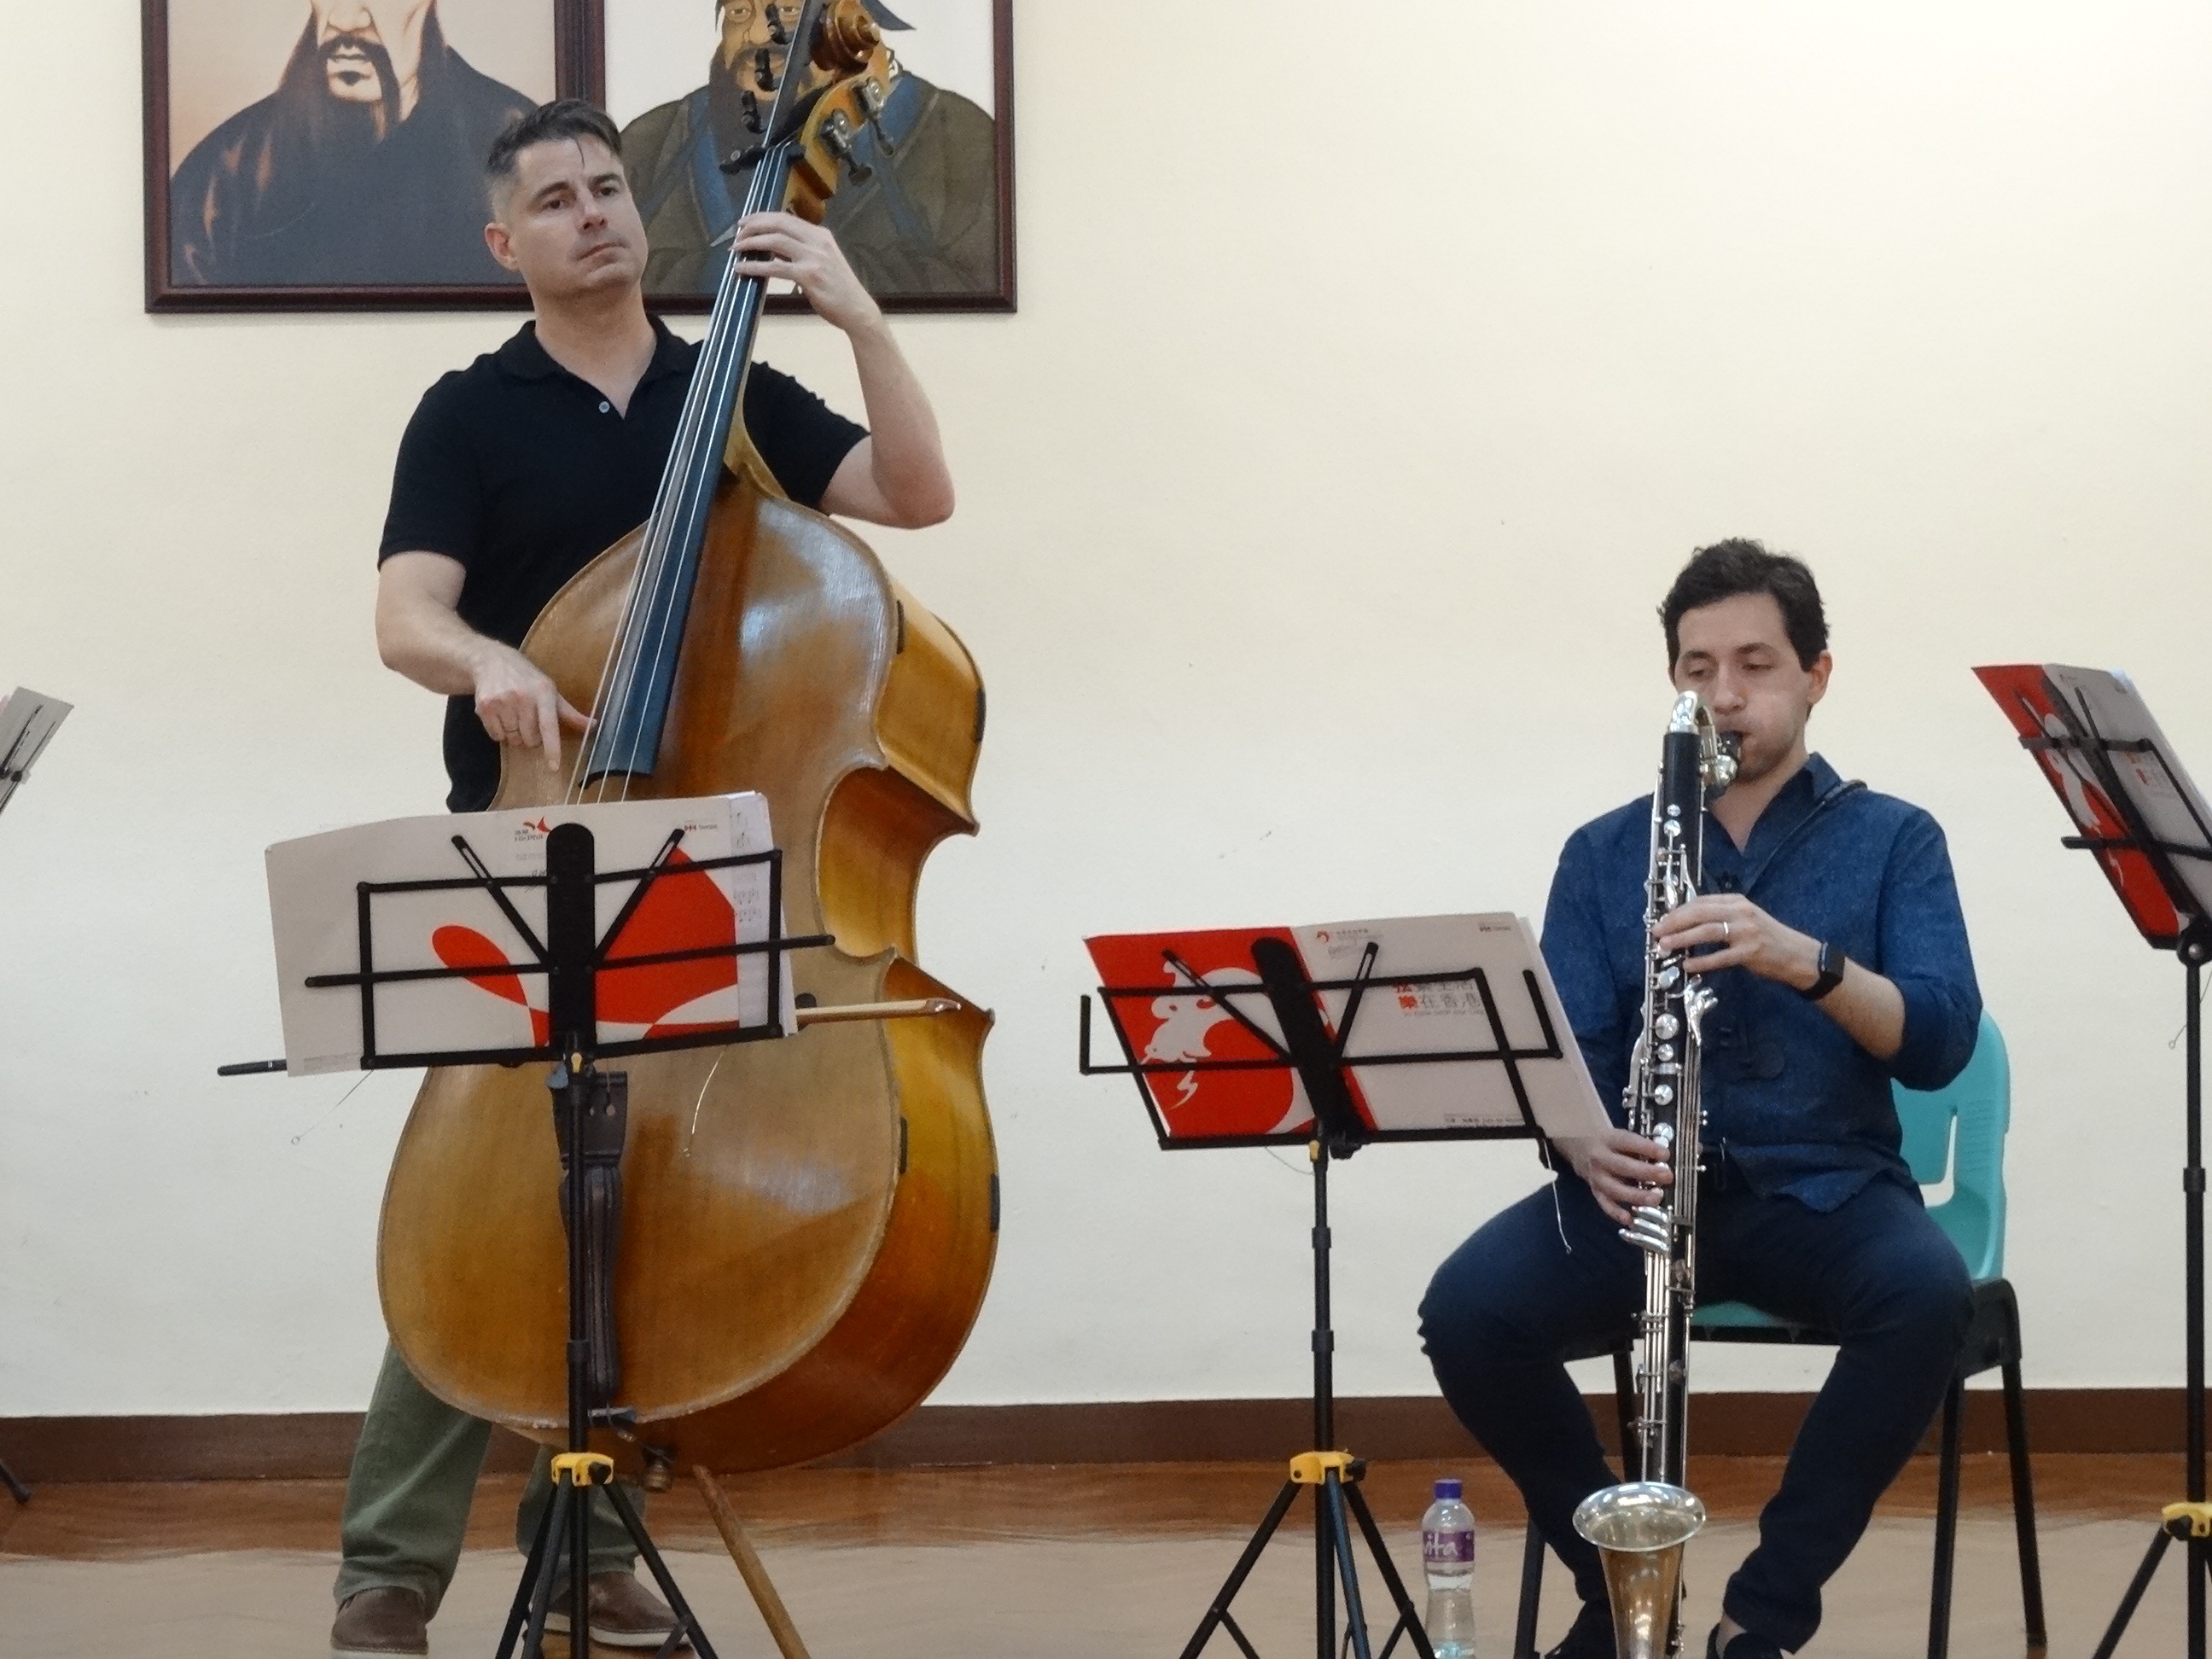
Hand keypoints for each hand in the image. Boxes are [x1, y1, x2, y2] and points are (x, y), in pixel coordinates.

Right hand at [471, 645, 589, 770]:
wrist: (491, 660)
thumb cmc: (526, 679)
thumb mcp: (550, 690)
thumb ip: (569, 712)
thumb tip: (593, 725)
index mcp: (544, 692)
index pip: (549, 726)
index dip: (552, 748)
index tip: (553, 766)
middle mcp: (523, 697)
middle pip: (530, 739)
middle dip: (530, 736)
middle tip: (527, 719)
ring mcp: (502, 701)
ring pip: (512, 739)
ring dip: (514, 733)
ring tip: (512, 714)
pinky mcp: (484, 707)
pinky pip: (496, 735)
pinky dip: (498, 731)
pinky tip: (499, 714)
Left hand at [732, 211, 881, 333]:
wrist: (857, 310)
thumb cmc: (839, 290)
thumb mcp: (823, 261)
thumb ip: (802, 252)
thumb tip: (774, 249)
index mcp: (821, 235)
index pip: (786, 218)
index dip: (762, 217)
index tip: (746, 222)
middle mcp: (817, 241)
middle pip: (778, 223)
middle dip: (754, 225)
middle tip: (737, 232)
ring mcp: (813, 258)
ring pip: (774, 241)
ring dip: (751, 242)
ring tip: (736, 248)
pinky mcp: (808, 276)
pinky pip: (774, 267)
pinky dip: (754, 266)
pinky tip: (742, 268)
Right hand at [1555, 1127, 1673, 1226]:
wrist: (1579, 1145)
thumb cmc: (1609, 1142)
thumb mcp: (1622, 1136)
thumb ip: (1640, 1147)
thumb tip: (1663, 1160)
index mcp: (1609, 1139)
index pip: (1629, 1142)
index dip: (1648, 1149)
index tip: (1665, 1154)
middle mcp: (1600, 1158)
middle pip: (1623, 1166)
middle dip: (1646, 1172)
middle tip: (1667, 1176)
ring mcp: (1596, 1177)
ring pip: (1615, 1189)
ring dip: (1636, 1196)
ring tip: (1655, 1199)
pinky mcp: (1595, 1191)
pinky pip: (1605, 1204)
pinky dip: (1617, 1213)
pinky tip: (1630, 1219)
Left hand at [1653, 894, 1820, 990]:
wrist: (1797, 955)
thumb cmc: (1766, 937)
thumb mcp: (1744, 919)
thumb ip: (1720, 917)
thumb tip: (1686, 923)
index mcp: (1737, 902)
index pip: (1701, 901)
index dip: (1678, 910)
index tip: (1662, 919)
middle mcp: (1741, 913)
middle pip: (1700, 913)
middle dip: (1674, 922)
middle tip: (1656, 931)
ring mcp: (1746, 932)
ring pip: (1707, 932)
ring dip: (1682, 939)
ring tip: (1664, 945)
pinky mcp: (1750, 953)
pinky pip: (1720, 957)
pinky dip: (1702, 961)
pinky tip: (1687, 965)